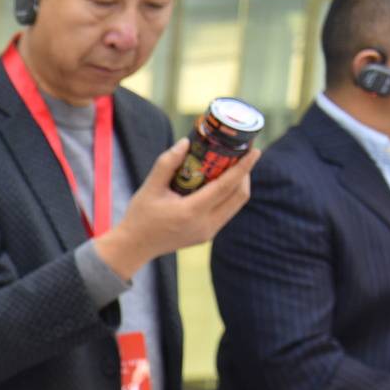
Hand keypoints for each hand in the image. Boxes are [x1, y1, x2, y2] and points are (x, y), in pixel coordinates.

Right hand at [94, 139, 260, 280]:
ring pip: (235, 205)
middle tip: (240, 157)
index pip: (226, 186)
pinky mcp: (207, 236)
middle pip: (238, 196)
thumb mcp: (149, 188)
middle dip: (244, 174)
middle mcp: (205, 224)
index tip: (255, 151)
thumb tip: (185, 142)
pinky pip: (226, 213)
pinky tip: (219, 186)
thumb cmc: (140, 216)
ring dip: (238, 186)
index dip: (243, 167)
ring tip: (231, 169)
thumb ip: (167, 164)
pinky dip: (228, 197)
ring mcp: (208, 232)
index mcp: (191, 211)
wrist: (134, 247)